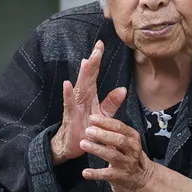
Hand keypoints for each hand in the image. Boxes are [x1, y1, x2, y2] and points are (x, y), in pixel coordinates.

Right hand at [51, 41, 126, 163]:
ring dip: (82, 74)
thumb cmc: (86, 128)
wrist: (72, 146)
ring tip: (86, 61)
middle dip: (92, 62)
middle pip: (87, 76)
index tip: (100, 45)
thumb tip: (123, 89)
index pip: (94, 74)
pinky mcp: (70, 116)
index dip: (97, 60)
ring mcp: (75, 106)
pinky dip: (68, 94)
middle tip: (97, 47)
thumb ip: (112, 102)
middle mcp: (81, 97)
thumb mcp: (103, 115)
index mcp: (90, 95)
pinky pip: (69, 104)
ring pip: (79, 87)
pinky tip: (67, 84)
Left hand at [79, 114, 158, 191]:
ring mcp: (126, 164)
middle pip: (119, 140)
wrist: (140, 178)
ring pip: (112, 155)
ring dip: (97, 149)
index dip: (105, 122)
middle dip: (103, 135)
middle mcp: (132, 150)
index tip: (92, 118)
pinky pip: (106, 174)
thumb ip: (112, 130)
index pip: (120, 127)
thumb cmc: (128, 155)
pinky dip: (95, 173)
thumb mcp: (125, 140)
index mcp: (132, 137)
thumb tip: (93, 120)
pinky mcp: (119, 176)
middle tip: (88, 131)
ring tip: (83, 144)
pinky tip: (85, 172)